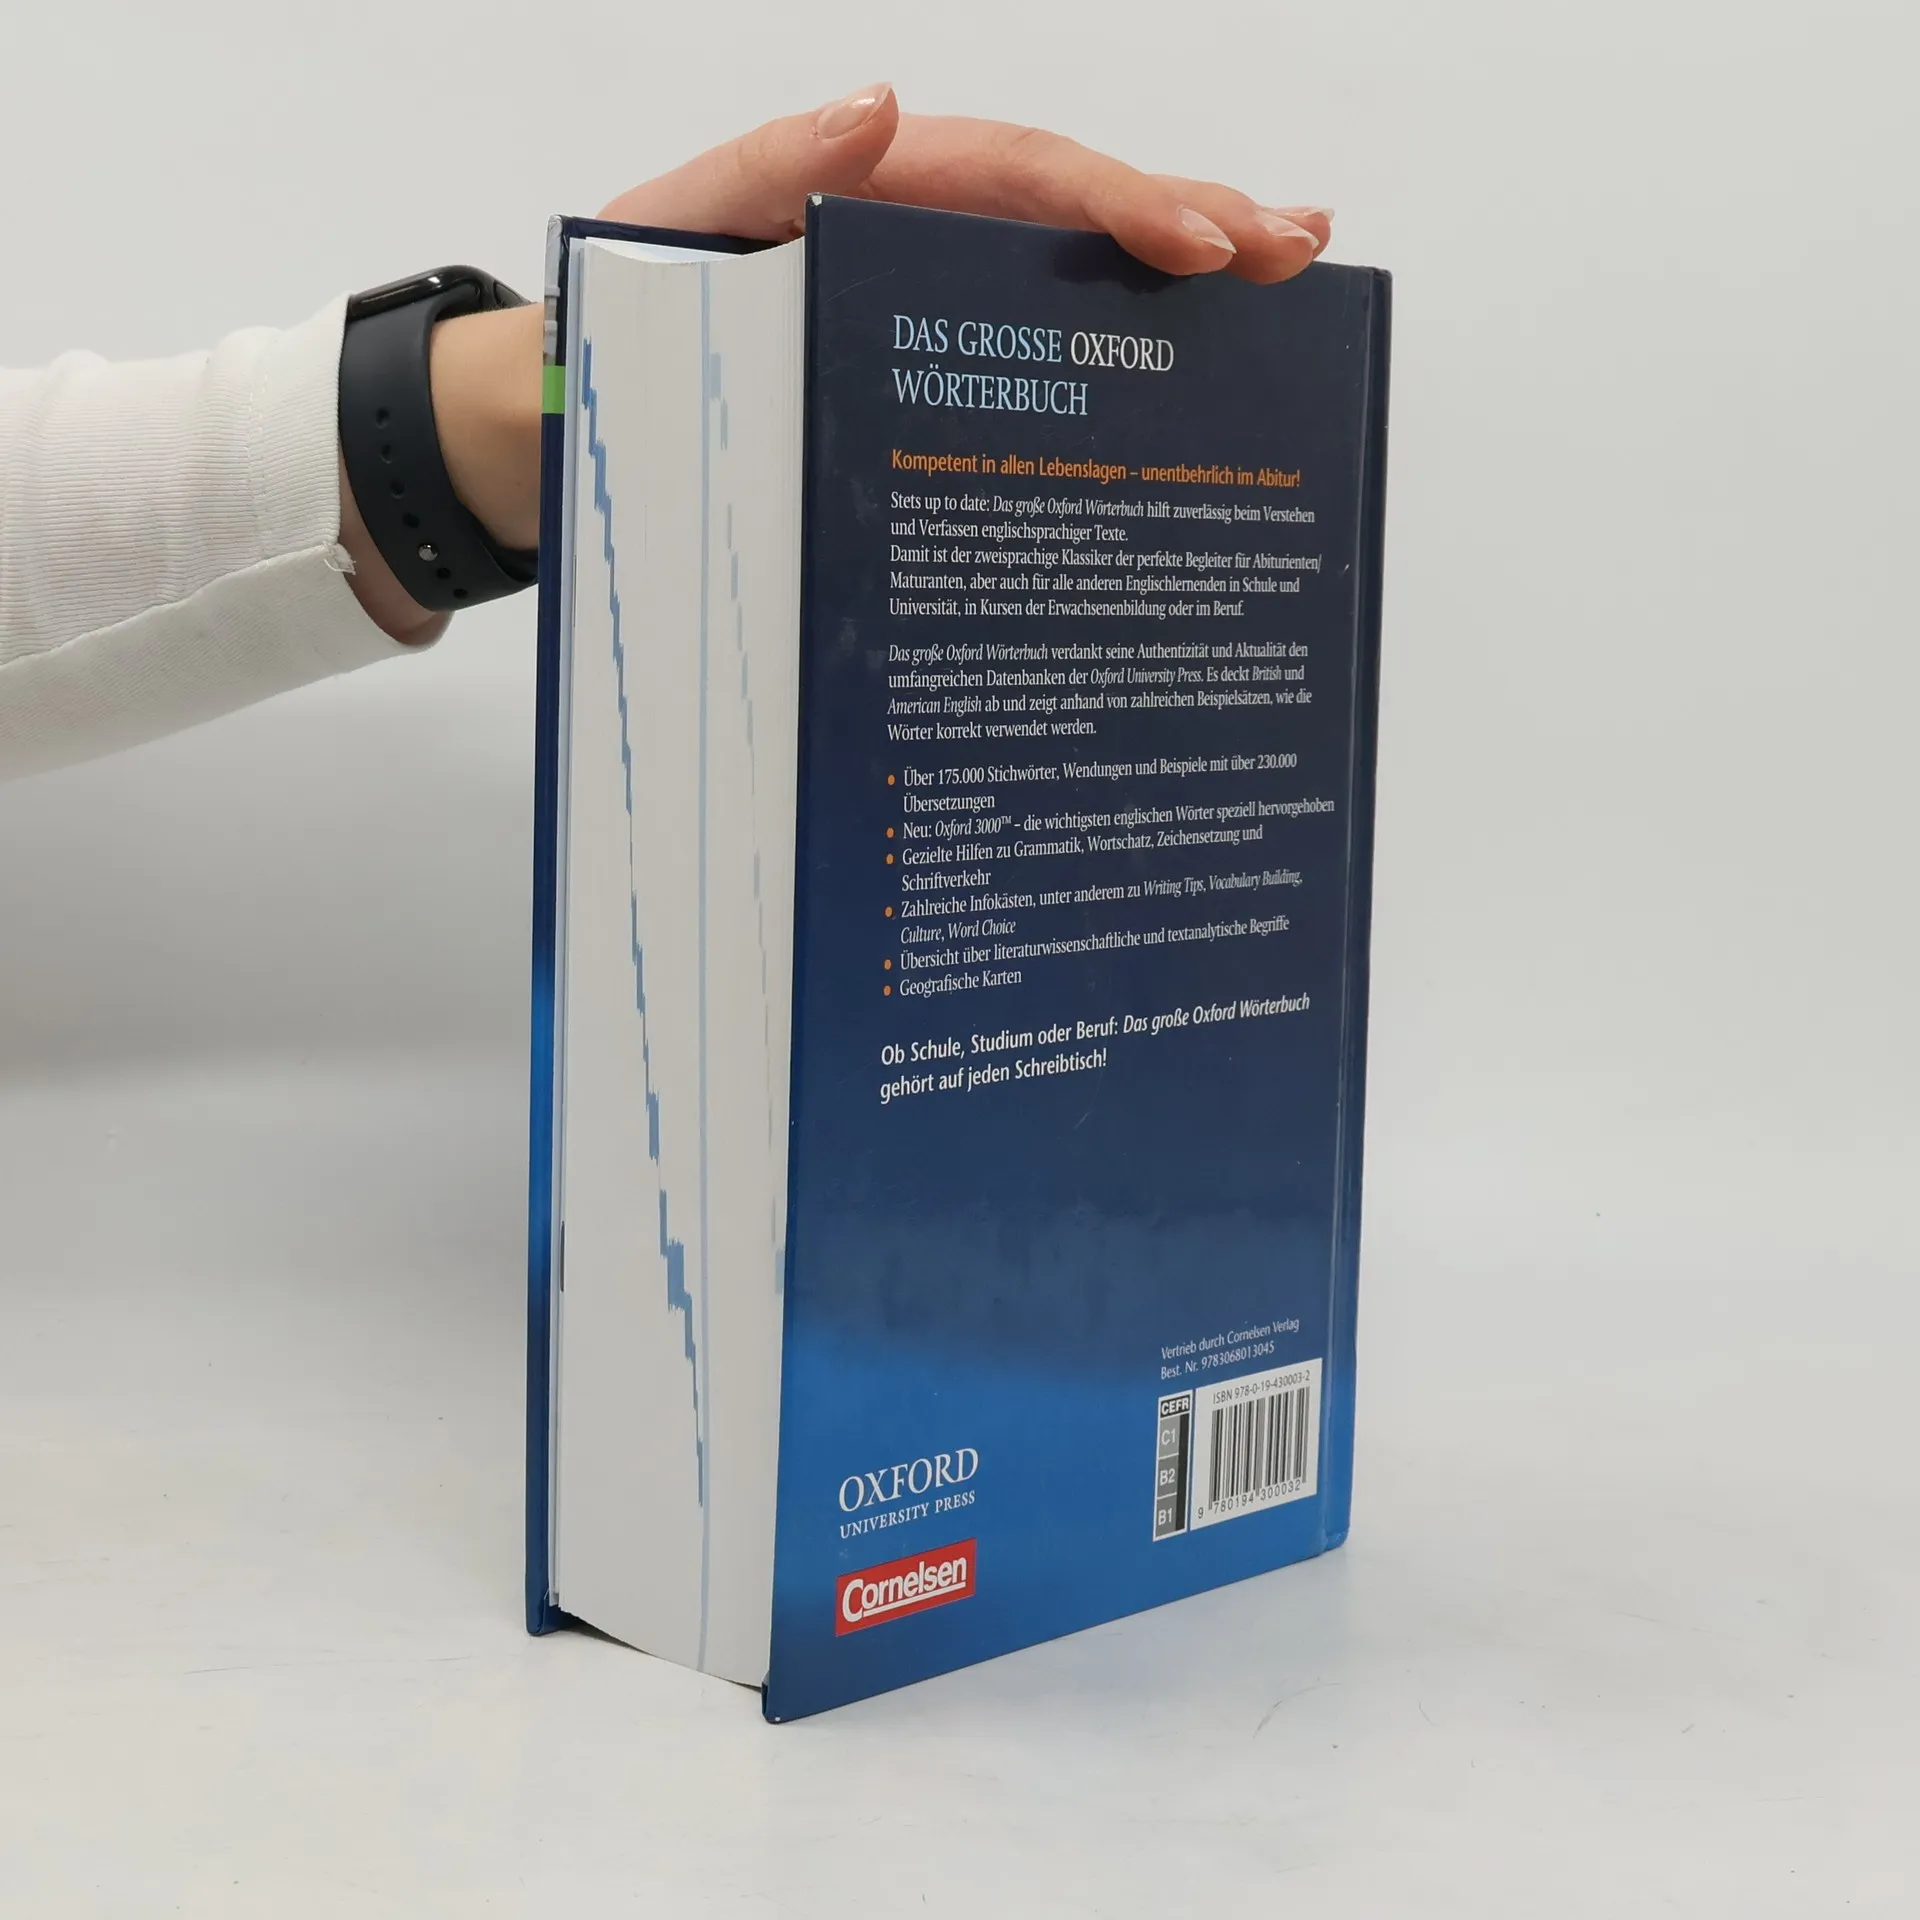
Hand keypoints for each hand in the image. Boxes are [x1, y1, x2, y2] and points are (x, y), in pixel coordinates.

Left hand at [347, 87, 1330, 638]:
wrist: (562, 435)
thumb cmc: (612, 333)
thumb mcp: (661, 241)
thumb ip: (756, 173)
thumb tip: (879, 105)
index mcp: (871, 197)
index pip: (1021, 178)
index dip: (1122, 201)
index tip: (1210, 242)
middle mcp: (915, 246)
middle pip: (1071, 215)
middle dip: (1190, 221)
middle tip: (1297, 250)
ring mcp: (925, 318)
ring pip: (1066, 284)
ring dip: (1176, 280)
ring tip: (1283, 280)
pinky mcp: (921, 389)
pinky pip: (1027, 363)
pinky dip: (1110, 361)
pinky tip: (1181, 376)